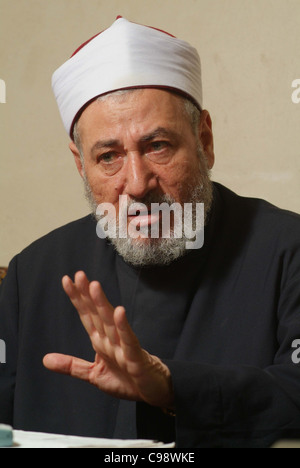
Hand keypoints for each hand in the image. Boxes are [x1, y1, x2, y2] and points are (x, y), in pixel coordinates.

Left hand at [43, 271, 173, 408]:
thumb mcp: (93, 374)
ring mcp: (123, 346)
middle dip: (87, 294)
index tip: (67, 280)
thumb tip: (45, 359)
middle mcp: (110, 339)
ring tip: (95, 287)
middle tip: (79, 275)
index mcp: (100, 341)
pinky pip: (128, 340)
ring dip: (102, 304)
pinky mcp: (135, 357)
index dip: (77, 298)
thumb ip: (71, 365)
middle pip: (97, 313)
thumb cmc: (126, 380)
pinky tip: (119, 312)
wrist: (152, 392)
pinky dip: (123, 326)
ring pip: (110, 322)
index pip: (86, 315)